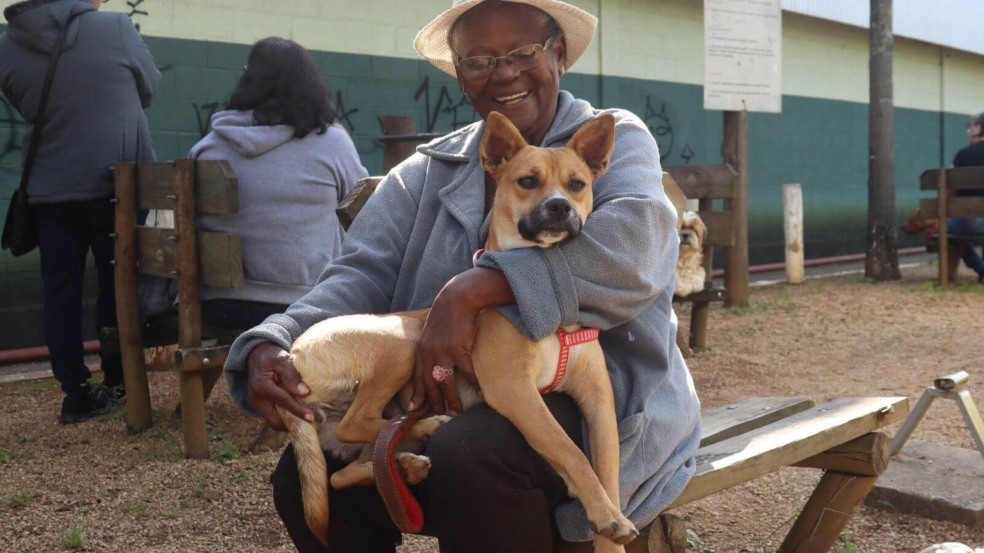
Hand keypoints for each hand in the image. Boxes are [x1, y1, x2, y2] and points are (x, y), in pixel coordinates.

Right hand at [246, 342, 314, 430]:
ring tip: (304, 420)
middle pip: (275, 421)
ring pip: (273, 421)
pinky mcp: (258, 405)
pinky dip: (284, 417)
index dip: (299, 410)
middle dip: (292, 424)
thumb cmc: (272, 356)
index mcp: (261, 386)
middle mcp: (255, 398)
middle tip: (309, 423)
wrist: (257, 354)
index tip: (312, 417)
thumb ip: (292, 376)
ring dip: (288, 422)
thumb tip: (304, 393)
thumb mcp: (282, 360)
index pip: (283, 402)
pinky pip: (272, 416)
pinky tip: (297, 413)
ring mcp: (255, 403)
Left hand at [410, 267, 514, 414]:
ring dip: (452, 399)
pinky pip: (467, 373)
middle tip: (440, 414)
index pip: (417, 377)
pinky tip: (479, 393)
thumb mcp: (432, 332)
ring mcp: (443, 352)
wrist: (457, 299)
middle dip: (434, 401)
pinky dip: (474, 384)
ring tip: (457, 412)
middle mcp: (429, 353)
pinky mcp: (458, 349)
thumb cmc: (447, 314)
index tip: (414, 409)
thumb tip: (433, 358)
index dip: (417, 394)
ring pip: (446, 383)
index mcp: (421, 350)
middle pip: (430, 384)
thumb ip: (430, 347)